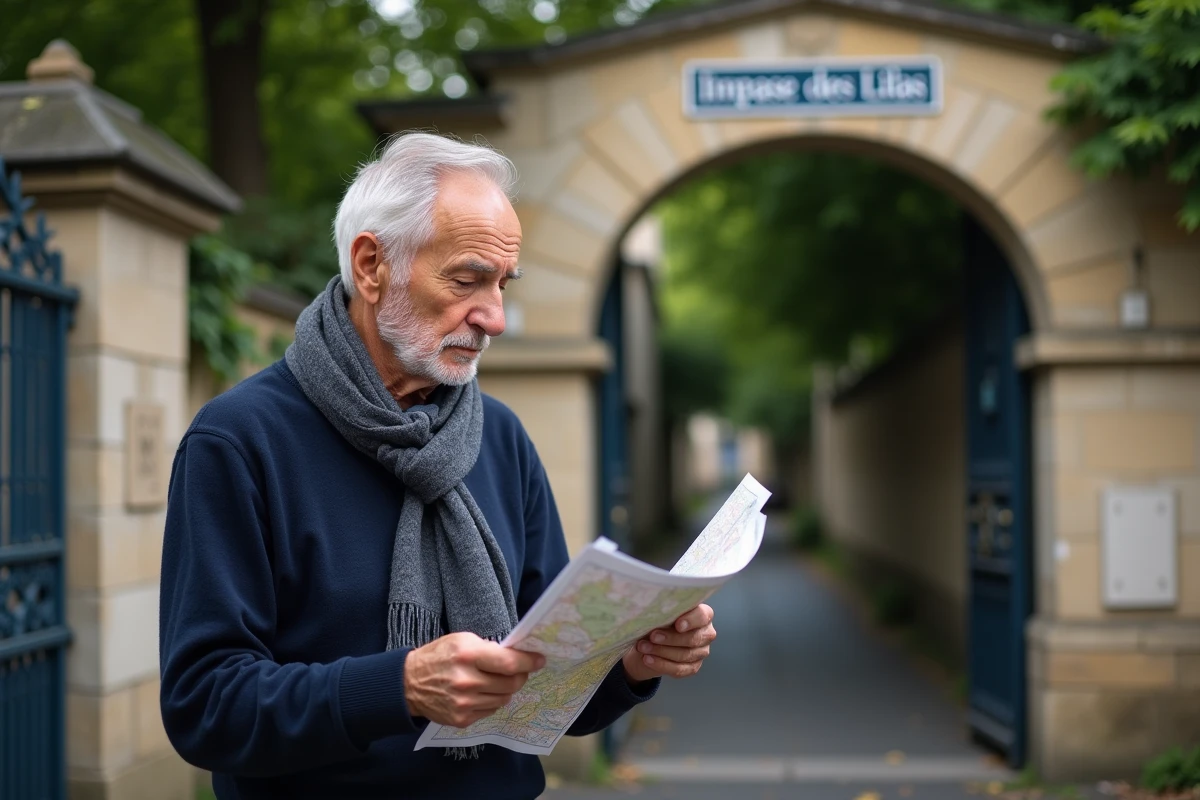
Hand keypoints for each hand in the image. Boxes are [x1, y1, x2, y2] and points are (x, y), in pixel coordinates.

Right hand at [404, 632, 544, 727]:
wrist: (408, 684)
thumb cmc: (437, 656)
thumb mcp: (461, 640)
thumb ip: (488, 648)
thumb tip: (515, 655)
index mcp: (468, 655)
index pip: (508, 663)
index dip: (528, 662)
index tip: (539, 660)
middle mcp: (467, 681)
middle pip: (511, 684)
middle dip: (520, 676)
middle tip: (519, 671)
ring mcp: (464, 703)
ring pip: (503, 699)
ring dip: (506, 689)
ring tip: (497, 681)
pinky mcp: (461, 719)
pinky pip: (490, 711)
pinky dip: (492, 701)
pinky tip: (482, 692)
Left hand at [622, 604, 715, 683]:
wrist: (650, 641)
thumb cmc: (658, 620)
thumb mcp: (660, 612)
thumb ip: (664, 611)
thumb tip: (655, 613)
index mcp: (702, 614)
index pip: (703, 615)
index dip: (691, 620)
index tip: (677, 625)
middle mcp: (706, 633)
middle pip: (693, 638)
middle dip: (671, 638)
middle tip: (652, 636)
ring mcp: (701, 652)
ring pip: (685, 655)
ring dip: (661, 652)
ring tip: (643, 647)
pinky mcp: (693, 667)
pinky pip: (679, 670)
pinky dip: (662, 665)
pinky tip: (648, 659)